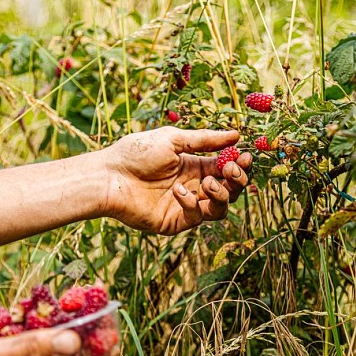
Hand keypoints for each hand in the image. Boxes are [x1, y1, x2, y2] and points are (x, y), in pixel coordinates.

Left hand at [103, 126, 251, 234]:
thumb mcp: (173, 140)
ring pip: (220, 208)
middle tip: (231, 170)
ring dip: (221, 194)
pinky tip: (178, 191)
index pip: (227, 168)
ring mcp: (186, 206)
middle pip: (230, 189)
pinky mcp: (175, 222)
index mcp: (195, 165)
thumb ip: (205, 140)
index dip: (239, 164)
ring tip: (207, 183)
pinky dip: (193, 203)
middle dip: (237, 180)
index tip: (245, 156)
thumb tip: (236, 134)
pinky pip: (197, 217)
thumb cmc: (136, 153)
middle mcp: (194, 186)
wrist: (110, 176)